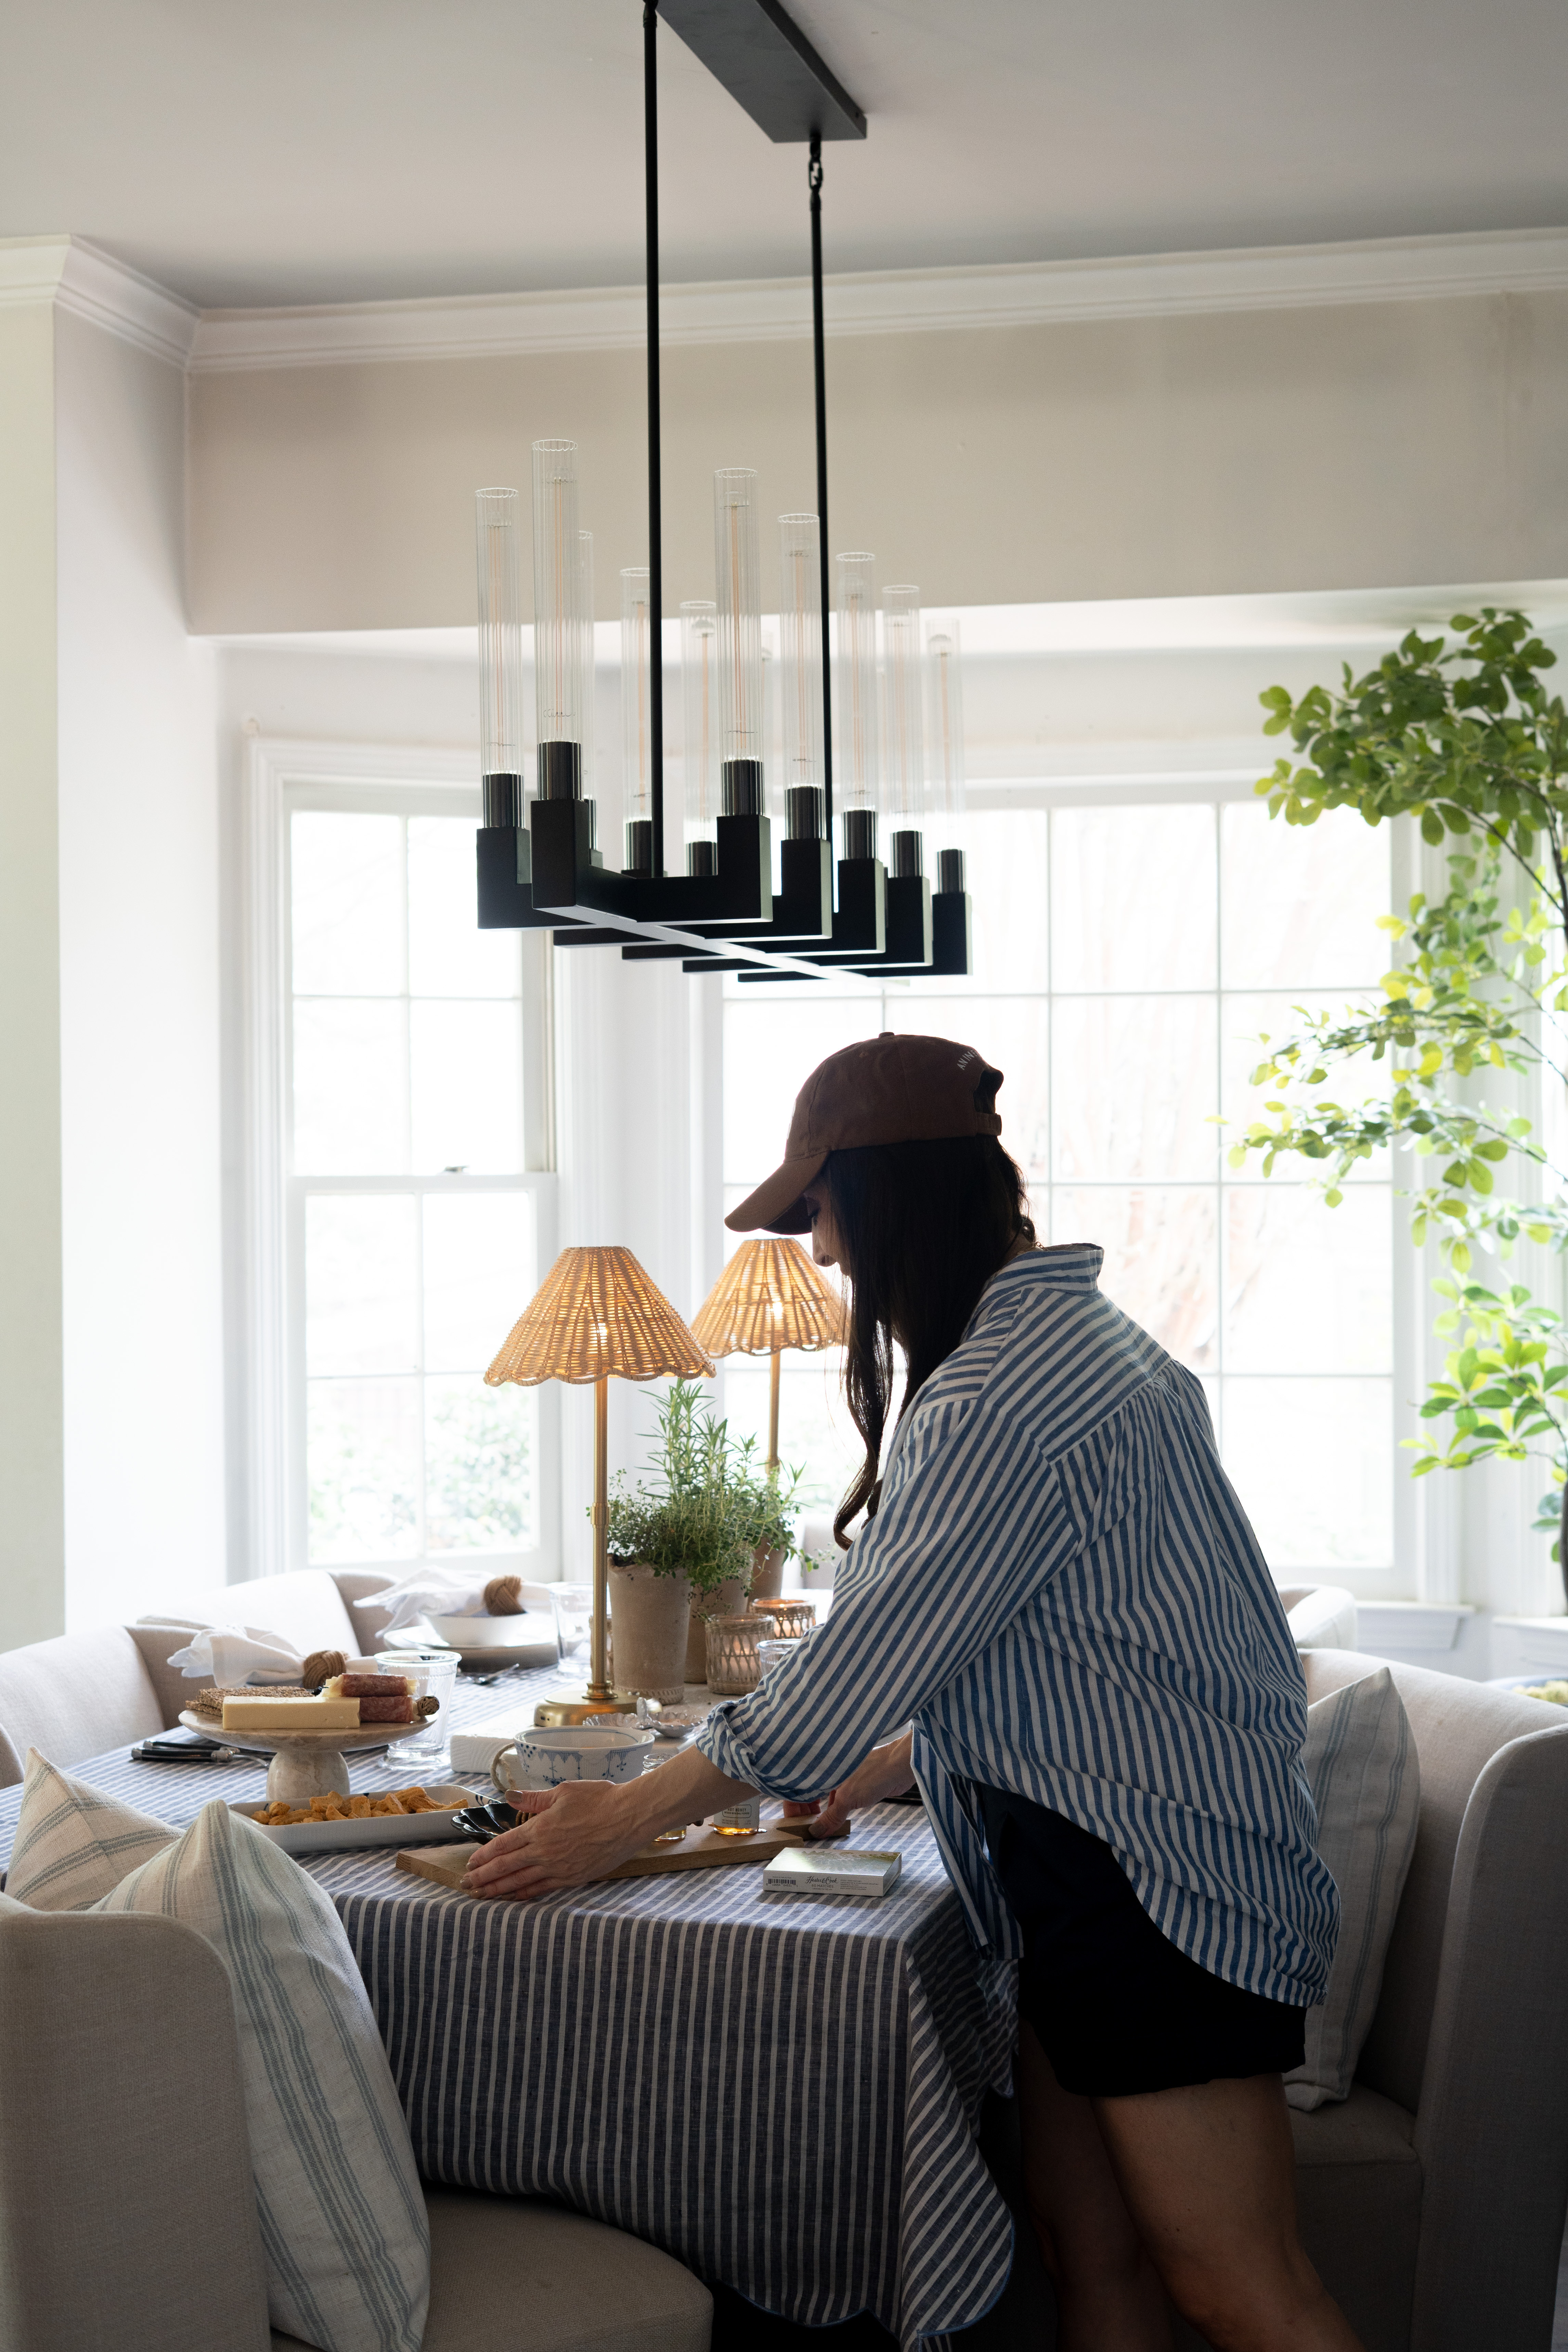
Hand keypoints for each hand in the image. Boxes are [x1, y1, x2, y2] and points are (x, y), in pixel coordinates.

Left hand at [462, 1782, 645, 1899]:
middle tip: (466, 1886)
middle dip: (483, 1878)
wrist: (629, 1817)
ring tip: (482, 1896)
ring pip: (520, 1883)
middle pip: (505, 1868)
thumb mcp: (564, 1791)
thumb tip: (510, 1797)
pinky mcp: (573, 1878)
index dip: (484, 1856)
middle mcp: (544, 1852)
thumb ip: (534, 1799)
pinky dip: (525, 1895)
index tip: (471, 1864)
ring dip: (498, 1890)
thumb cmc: (599, 1799)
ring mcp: (558, 1868)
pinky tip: (514, 1898)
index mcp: (539, 1828)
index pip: (503, 1845)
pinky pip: (542, 1890)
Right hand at [783, 1733, 915, 1839]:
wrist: (901, 1767)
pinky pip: (841, 1800)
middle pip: (811, 1793)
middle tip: (805, 1829)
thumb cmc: (874, 1774)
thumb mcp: (848, 1798)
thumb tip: (816, 1832)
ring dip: (822, 1813)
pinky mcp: (857, 1785)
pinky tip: (836, 1822)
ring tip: (818, 1830)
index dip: (794, 1805)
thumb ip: (831, 1816)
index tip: (794, 1823)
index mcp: (825, 1770)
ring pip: (826, 1797)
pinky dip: (836, 1811)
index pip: (800, 1787)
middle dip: (806, 1811)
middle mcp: (832, 1773)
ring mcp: (844, 1779)